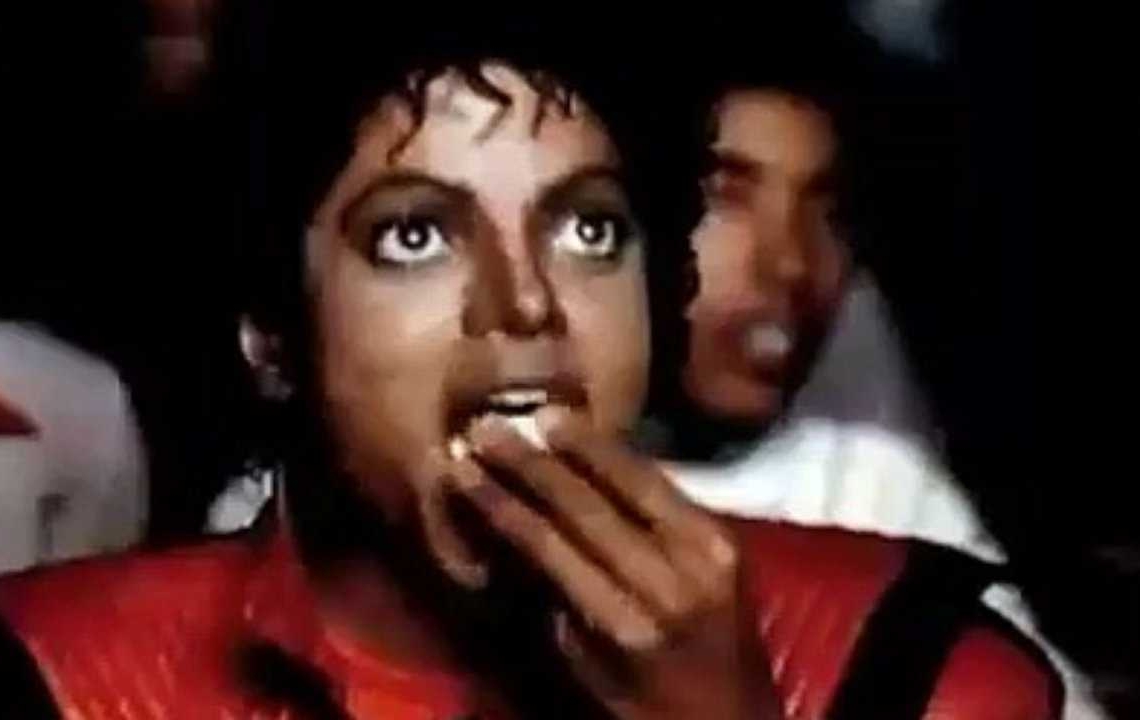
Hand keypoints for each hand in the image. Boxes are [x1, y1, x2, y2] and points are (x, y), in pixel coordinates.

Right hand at [441, 408, 780, 719]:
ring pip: (633, 481)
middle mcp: (670, 580)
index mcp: (627, 626)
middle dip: (531, 463)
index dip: (502, 502)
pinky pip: (666, 486)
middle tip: (487, 428)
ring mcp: (708, 553)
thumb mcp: (589, 672)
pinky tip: (594, 437)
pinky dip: (624, 459)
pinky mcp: (728, 538)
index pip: (550, 546)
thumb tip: (519, 533)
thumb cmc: (649, 709)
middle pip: (588, 505)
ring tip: (539, 414)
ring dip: (581, 444)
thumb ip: (557, 601)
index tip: (462, 467)